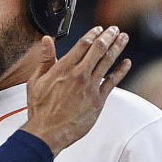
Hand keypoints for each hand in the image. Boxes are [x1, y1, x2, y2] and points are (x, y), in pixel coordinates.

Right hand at [21, 26, 130, 154]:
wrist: (47, 132)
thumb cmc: (39, 109)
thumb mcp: (35, 81)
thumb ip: (44, 59)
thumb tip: (46, 40)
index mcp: (63, 68)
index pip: (83, 44)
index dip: (93, 34)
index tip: (98, 29)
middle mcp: (79, 75)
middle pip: (98, 49)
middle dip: (108, 36)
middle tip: (114, 29)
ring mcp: (90, 87)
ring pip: (108, 61)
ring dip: (117, 47)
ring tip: (123, 38)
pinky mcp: (98, 100)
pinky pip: (113, 81)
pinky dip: (121, 70)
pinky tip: (126, 63)